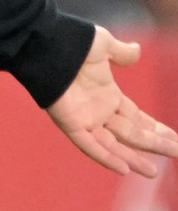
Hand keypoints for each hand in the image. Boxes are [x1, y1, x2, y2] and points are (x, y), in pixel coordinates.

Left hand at [47, 26, 177, 176]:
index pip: (137, 117)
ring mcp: (84, 117)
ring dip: (133, 158)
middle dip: (154, 144)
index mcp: (108, 93)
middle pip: (131, 133)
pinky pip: (89, 144)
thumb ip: (121, 52)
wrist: (45, 41)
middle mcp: (98, 109)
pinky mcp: (69, 121)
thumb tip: (137, 50)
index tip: (176, 140)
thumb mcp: (103, 44)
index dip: (156, 129)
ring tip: (153, 171)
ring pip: (114, 144)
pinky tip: (124, 169)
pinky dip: (105, 157)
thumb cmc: (72, 39)